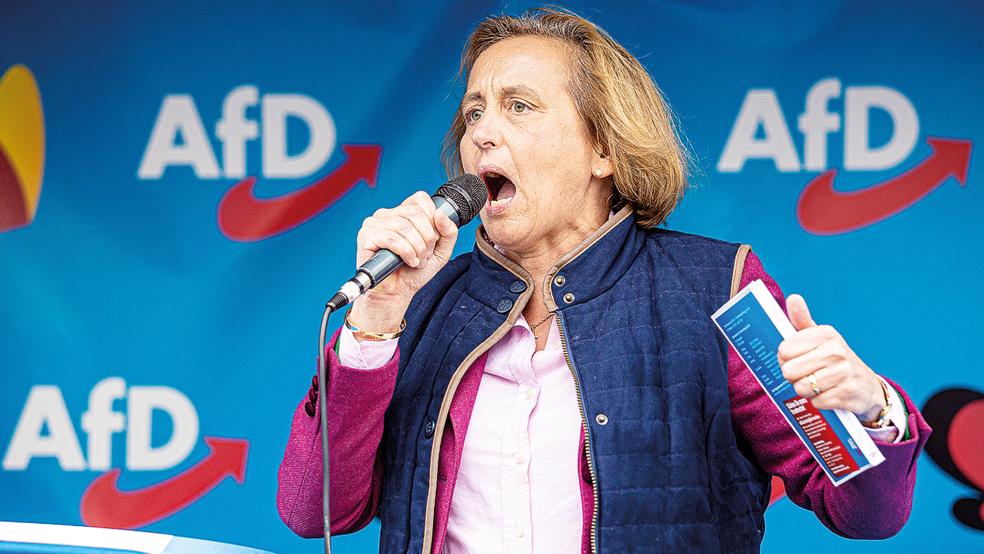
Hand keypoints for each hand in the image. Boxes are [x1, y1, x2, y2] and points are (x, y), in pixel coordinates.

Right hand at [349, 191, 458, 332]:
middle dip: (427, 238)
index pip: (420, 199)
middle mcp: (386, 215)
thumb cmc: (414, 272)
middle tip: (425, 255)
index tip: (432, 239)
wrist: (396, 293)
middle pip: (415, 212)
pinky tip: (408, 262)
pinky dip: (406, 252)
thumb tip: (441, 213)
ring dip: (417, 248)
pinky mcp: (366, 237)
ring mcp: (374, 224)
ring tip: (416, 261)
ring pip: (404, 226)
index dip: (432, 219)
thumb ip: (448, 232)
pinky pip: (392, 238)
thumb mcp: (440, 251)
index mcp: (402, 213)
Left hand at [777, 294, 885, 422]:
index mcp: (825, 334)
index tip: (797, 358)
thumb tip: (793, 297)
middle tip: (808, 374)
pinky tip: (830, 393)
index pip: (783, 351)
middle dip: (794, 377)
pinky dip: (819, 401)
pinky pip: (816, 402)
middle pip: (789, 371)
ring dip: (806, 390)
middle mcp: (836, 350)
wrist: (866, 386)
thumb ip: (802, 320)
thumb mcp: (820, 338)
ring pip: (801, 388)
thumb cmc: (834, 359)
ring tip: (819, 384)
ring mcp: (843, 372)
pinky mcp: (847, 393)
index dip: (785, 359)